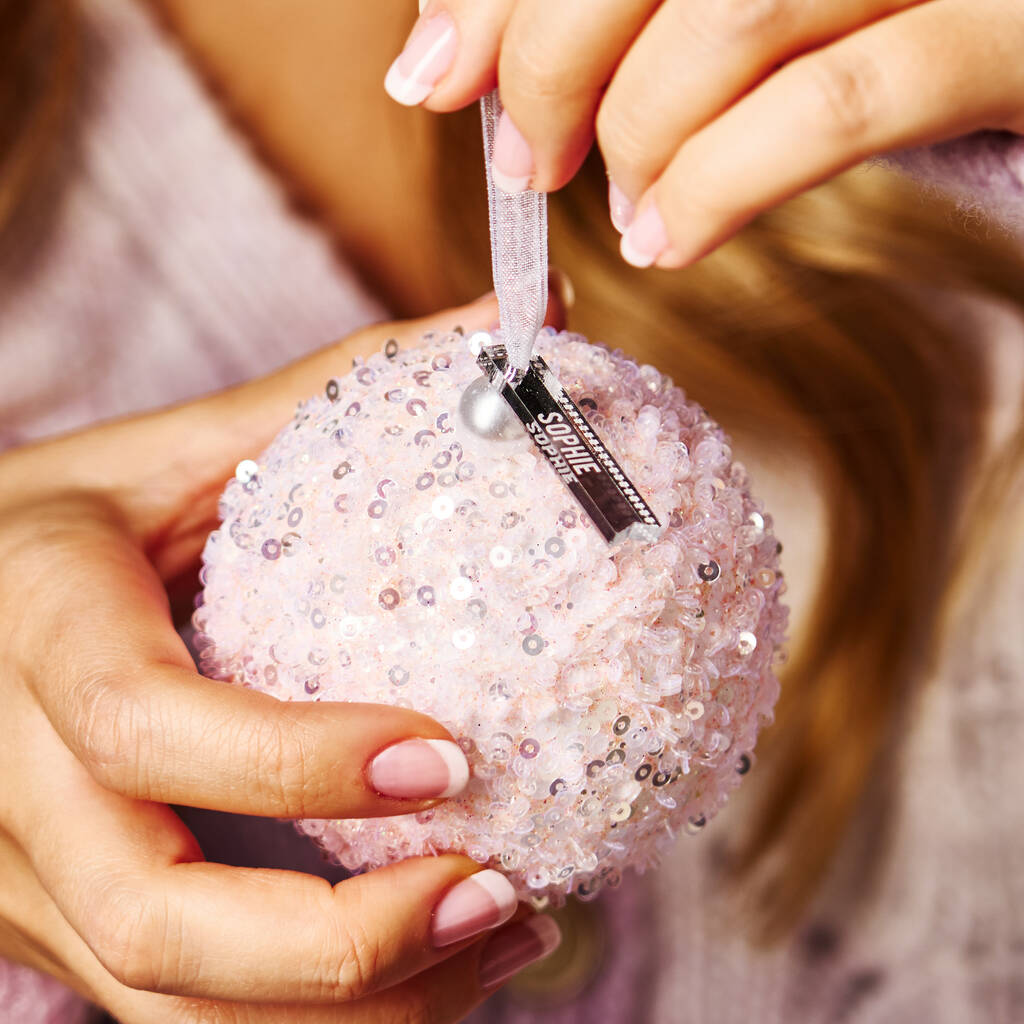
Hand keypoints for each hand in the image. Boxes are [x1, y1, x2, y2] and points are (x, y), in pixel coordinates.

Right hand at [0, 296, 560, 1022]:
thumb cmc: (65, 523)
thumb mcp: (177, 451)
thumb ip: (339, 391)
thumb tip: (531, 317)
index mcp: (31, 628)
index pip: (146, 723)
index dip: (297, 758)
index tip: (450, 752)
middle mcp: (5, 782)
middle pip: (153, 921)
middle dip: (339, 944)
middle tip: (500, 889)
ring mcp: (20, 880)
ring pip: (174, 1006)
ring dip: (354, 1008)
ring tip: (506, 928)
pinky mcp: (55, 929)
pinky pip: (187, 1017)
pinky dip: (323, 1021)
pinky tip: (438, 963)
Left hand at [386, 0, 1023, 265]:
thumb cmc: (893, 21)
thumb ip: (635, 2)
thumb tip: (455, 48)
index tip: (433, 76)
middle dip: (551, 62)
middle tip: (530, 164)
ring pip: (733, 11)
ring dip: (642, 131)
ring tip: (626, 213)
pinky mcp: (1017, 34)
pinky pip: (838, 104)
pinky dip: (724, 182)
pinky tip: (671, 239)